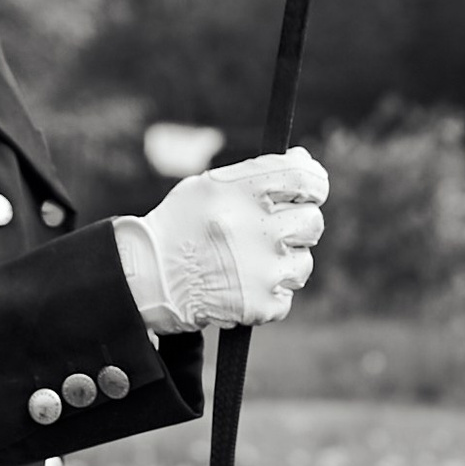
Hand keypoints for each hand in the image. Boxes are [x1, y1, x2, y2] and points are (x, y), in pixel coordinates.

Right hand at [131, 148, 327, 327]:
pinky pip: (286, 296)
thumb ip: (259, 172)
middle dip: (296, 228)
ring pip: (303, 263)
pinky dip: (268, 294)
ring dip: (283, 264)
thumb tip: (306, 161)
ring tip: (248, 263)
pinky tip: (241, 285)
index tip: (309, 192)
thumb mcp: (209, 185)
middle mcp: (257, 227)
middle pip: (312, 222)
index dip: (315, 185)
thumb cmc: (182, 225)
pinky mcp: (261, 303)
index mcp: (244, 191)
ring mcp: (262, 269)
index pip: (306, 179)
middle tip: (269, 234)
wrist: (149, 277)